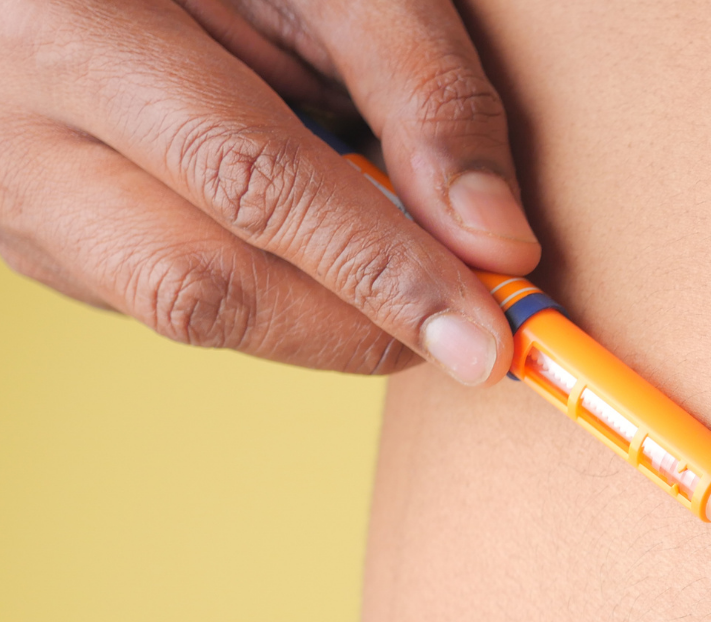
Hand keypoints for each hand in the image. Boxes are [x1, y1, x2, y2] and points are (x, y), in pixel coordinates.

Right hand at [0, 0, 538, 381]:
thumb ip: (417, 88)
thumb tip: (497, 240)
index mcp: (73, 29)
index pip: (249, 179)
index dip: (381, 269)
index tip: (483, 336)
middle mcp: (19, 133)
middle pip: (201, 285)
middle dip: (355, 326)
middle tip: (468, 333)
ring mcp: (17, 203)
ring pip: (187, 314)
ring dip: (319, 316)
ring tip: (396, 268)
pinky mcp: (42, 245)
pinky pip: (173, 301)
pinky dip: (272, 292)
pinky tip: (308, 241)